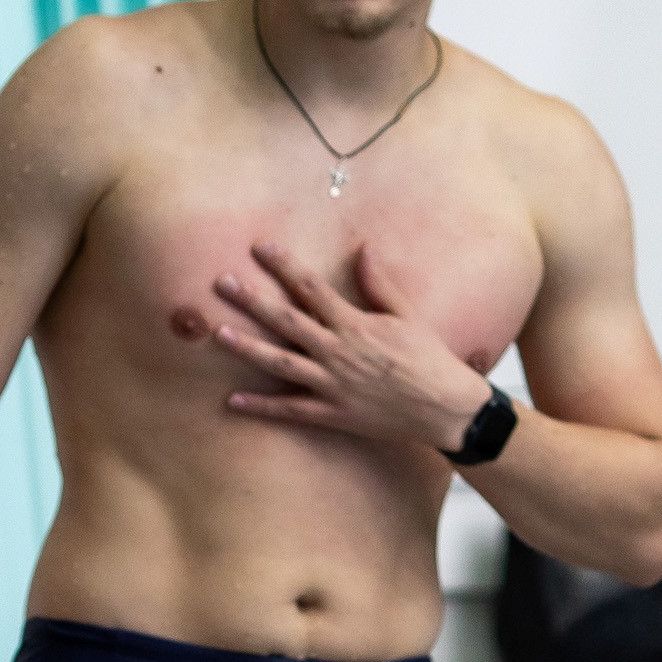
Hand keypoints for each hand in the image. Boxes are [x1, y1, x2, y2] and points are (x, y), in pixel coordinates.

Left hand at [212, 240, 489, 451]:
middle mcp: (337, 352)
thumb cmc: (428, 357)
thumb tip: (362, 247)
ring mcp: (332, 385)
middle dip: (252, 301)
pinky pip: (290, 410)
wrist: (444, 407)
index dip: (284, 266)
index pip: (311, 288)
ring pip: (280, 363)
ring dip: (247, 349)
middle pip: (286, 321)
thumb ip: (378, 283)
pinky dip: (261, 407)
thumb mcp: (406, 315)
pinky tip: (231, 401)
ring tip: (217, 334)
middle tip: (221, 283)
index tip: (261, 248)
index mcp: (354, 324)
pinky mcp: (333, 414)